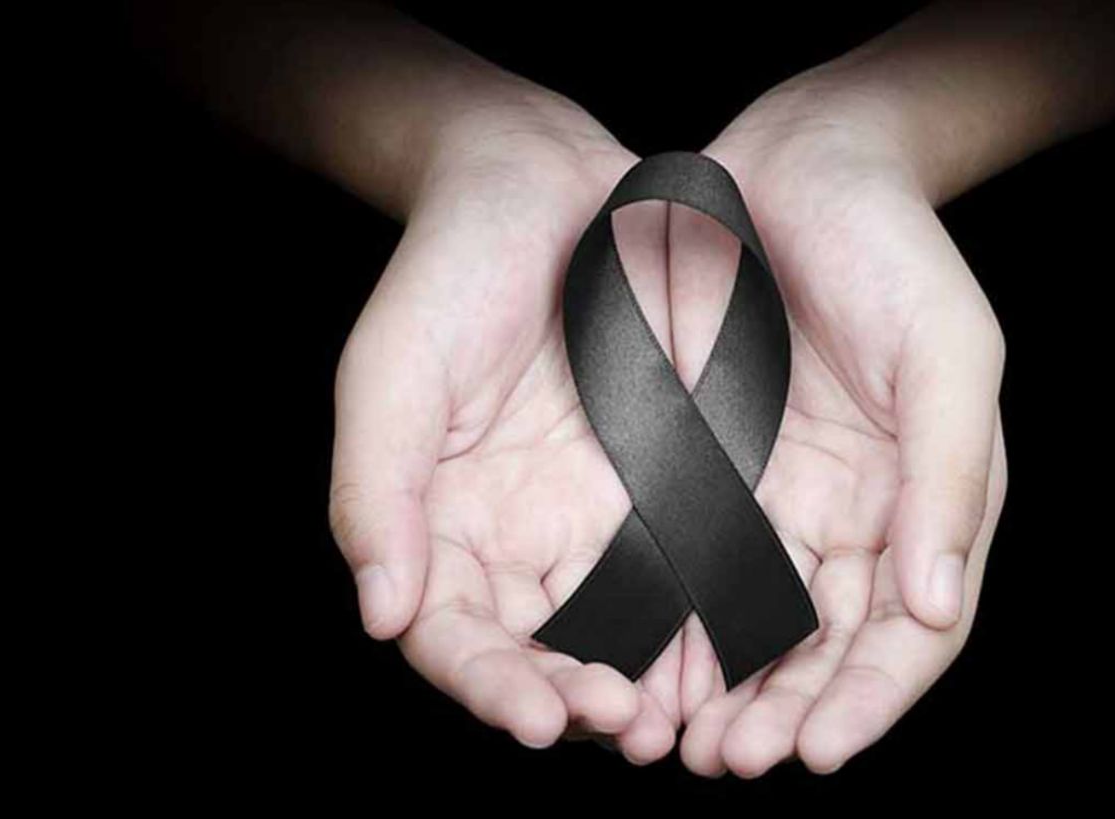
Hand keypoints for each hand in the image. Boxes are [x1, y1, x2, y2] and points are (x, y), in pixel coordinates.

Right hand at [327, 100, 682, 761]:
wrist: (545, 185)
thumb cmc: (447, 273)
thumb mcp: (393, 373)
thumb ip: (377, 492)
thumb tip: (381, 614)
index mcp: (443, 528)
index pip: (457, 637)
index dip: (490, 686)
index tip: (536, 721)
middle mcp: (522, 541)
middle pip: (545, 654)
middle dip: (580, 703)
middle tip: (625, 729)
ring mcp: (599, 517)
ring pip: (625, 629)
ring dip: (651, 685)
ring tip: (682, 720)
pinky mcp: (671, 483)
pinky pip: (693, 563)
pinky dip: (709, 619)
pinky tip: (737, 650)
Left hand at [666, 84, 1008, 775]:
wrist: (796, 163)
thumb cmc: (893, 249)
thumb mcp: (948, 352)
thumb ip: (947, 478)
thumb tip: (933, 608)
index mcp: (923, 503)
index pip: (909, 634)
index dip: (871, 700)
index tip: (821, 751)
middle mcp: (850, 518)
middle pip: (823, 650)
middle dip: (784, 714)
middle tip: (733, 761)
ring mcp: (773, 498)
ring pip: (749, 625)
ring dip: (719, 692)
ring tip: (679, 744)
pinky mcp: (702, 470)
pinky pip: (681, 562)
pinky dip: (666, 625)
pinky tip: (633, 666)